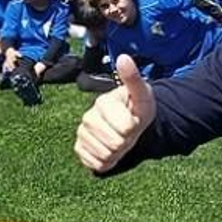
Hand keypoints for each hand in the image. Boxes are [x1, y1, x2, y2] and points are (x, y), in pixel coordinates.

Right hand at [74, 55, 156, 173]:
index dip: (134, 127)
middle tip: (127, 132)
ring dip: (118, 152)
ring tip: (119, 139)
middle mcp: (88, 117)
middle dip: (126, 141)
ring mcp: (82, 134)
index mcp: (102, 102)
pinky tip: (109, 149)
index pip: (125, 128)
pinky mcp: (80, 148)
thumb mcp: (141, 94)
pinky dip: (107, 161)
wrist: (129, 123)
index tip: (133, 119)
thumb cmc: (136, 108)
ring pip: (105, 155)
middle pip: (115, 144)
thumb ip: (133, 78)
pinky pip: (95, 164)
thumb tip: (124, 57)